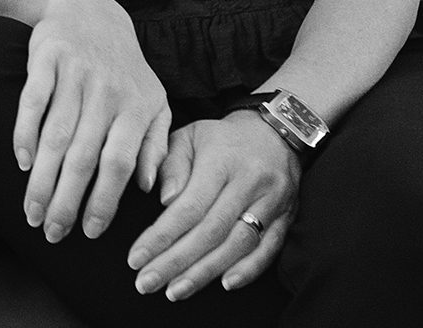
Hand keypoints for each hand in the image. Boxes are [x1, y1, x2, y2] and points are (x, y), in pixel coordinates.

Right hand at [15, 0, 172, 244]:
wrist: (91, 13)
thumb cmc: (125, 70)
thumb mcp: (154, 103)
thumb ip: (156, 146)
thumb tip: (151, 190)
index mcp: (137, 108)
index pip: (119, 163)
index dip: (105, 200)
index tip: (91, 233)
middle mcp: (107, 92)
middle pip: (84, 156)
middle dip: (66, 200)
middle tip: (52, 233)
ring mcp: (76, 74)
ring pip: (56, 136)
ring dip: (41, 179)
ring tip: (31, 211)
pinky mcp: (46, 59)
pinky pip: (32, 102)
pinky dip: (24, 133)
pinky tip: (20, 163)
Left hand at [126, 112, 300, 300]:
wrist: (274, 132)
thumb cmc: (220, 138)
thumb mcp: (188, 136)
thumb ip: (171, 165)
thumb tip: (165, 201)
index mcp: (221, 161)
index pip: (189, 207)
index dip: (161, 237)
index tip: (136, 258)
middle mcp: (249, 183)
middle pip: (211, 231)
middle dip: (176, 262)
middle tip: (147, 283)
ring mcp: (272, 202)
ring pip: (239, 244)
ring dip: (206, 272)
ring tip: (176, 290)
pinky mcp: (286, 217)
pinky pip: (269, 249)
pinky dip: (248, 270)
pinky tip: (224, 284)